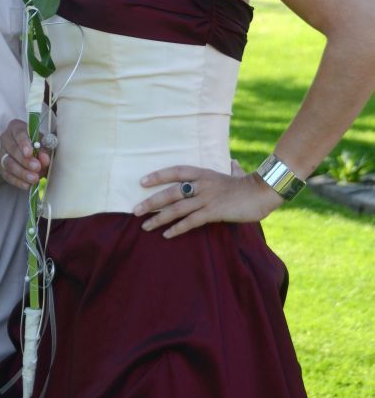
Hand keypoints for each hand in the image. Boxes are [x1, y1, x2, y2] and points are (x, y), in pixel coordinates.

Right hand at [0, 118, 51, 189]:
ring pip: (8, 163)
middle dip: (24, 160)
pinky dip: (17, 181)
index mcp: (16, 127)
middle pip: (12, 149)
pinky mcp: (1, 167)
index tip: (30, 153)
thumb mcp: (44, 143)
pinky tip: (27, 185)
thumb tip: (44, 159)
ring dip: (22, 173)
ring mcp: (1, 153)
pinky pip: (6, 175)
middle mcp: (5, 138)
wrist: (34, 152)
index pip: (18, 133)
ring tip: (34, 179)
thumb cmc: (38, 144)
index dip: (24, 143)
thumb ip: (45, 150)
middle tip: (37, 167)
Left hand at [133, 164, 282, 236]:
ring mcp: (206, 198)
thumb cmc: (248, 184)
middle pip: (170, 192)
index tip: (142, 181)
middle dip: (151, 201)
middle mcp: (201, 184)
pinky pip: (191, 221)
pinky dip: (177, 228)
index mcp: (203, 173)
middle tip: (135, 210)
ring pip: (177, 208)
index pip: (175, 171)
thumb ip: (231, 169)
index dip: (158, 175)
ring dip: (159, 218)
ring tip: (145, 226)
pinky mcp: (213, 212)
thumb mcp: (235, 174)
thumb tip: (234, 163)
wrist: (262, 192)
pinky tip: (166, 234)